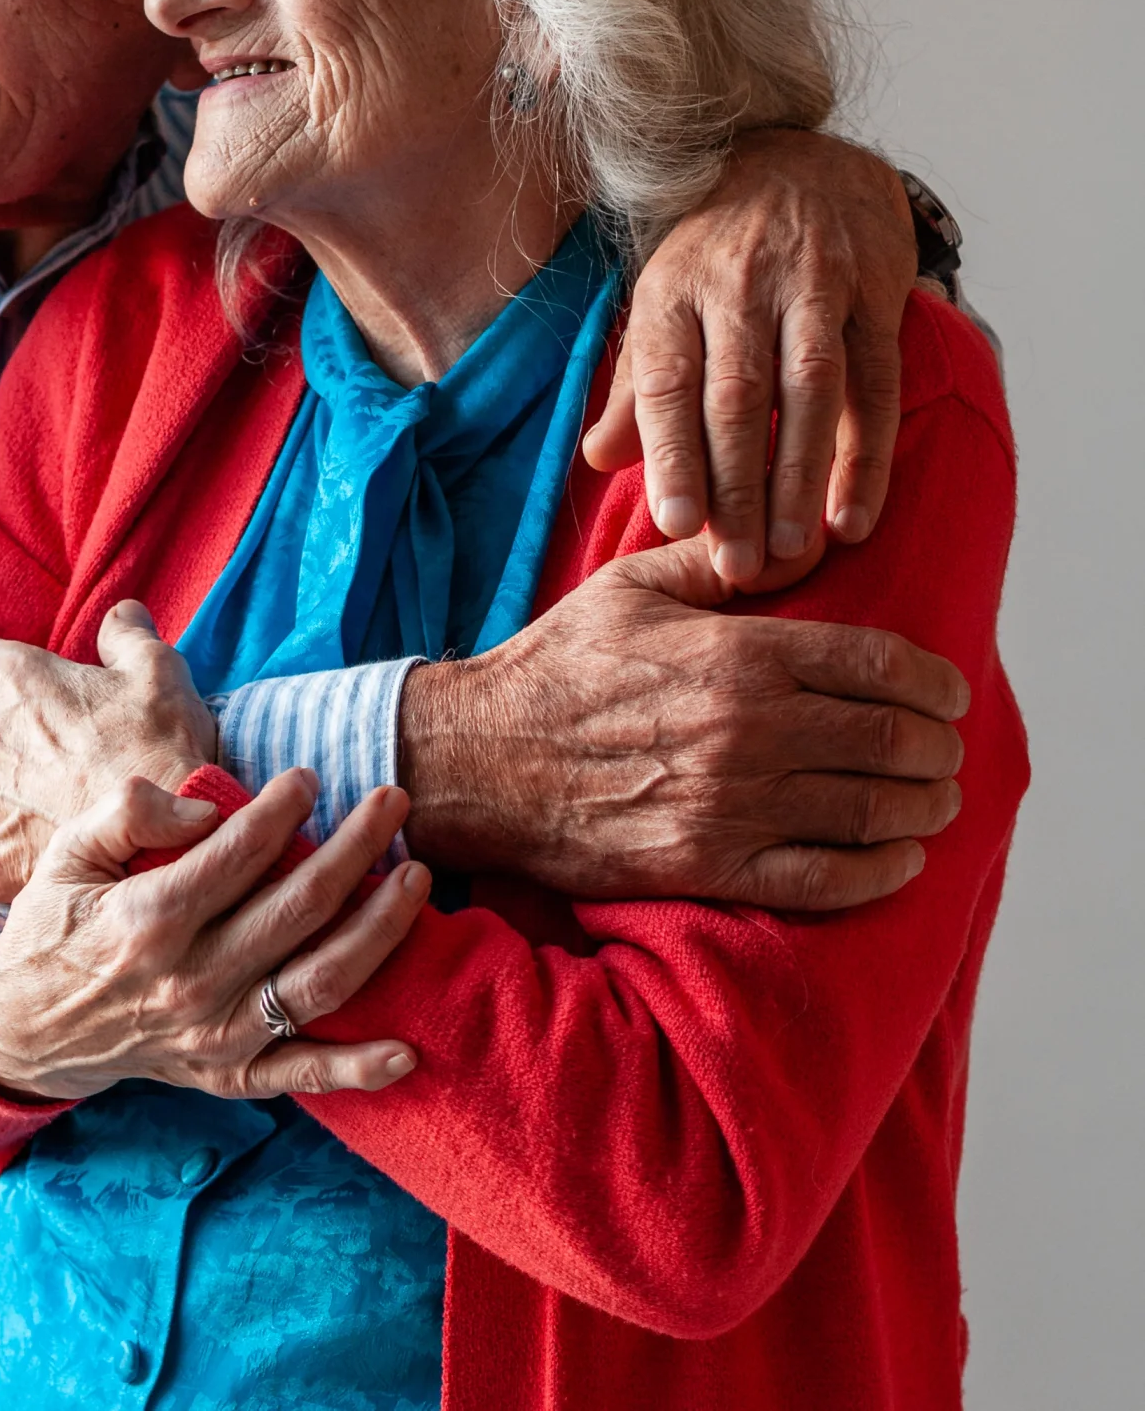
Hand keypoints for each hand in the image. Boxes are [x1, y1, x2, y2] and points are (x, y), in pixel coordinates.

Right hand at [0, 769, 430, 1101]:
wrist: (22, 1031)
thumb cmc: (52, 927)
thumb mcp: (66, 854)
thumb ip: (126, 813)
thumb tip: (200, 807)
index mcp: (149, 920)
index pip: (240, 853)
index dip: (285, 807)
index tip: (311, 776)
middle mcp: (190, 982)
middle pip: (299, 908)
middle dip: (358, 846)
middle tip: (396, 798)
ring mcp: (215, 1037)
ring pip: (319, 983)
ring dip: (380, 929)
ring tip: (417, 877)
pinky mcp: (227, 1076)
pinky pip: (303, 1075)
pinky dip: (358, 1069)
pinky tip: (408, 1049)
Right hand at [398, 540, 968, 910]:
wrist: (479, 759)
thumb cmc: (554, 667)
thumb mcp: (630, 588)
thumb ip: (721, 563)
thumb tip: (803, 547)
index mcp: (738, 655)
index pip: (879, 666)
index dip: (934, 680)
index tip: (950, 691)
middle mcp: (748, 730)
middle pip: (892, 741)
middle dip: (938, 746)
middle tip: (945, 748)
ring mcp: (732, 805)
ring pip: (873, 812)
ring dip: (925, 808)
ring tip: (935, 800)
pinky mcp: (709, 865)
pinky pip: (825, 880)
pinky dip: (880, 873)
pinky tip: (899, 859)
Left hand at [583, 127, 916, 582]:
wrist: (798, 161)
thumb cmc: (717, 258)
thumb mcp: (661, 308)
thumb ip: (638, 390)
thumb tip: (598, 462)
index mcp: (673, 295)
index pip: (669, 382)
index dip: (671, 454)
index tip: (674, 523)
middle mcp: (740, 286)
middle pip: (737, 397)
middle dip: (737, 487)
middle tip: (736, 564)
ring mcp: (812, 285)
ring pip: (809, 390)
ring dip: (801, 478)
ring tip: (792, 552)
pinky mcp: (875, 291)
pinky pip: (875, 382)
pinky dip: (867, 455)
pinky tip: (853, 515)